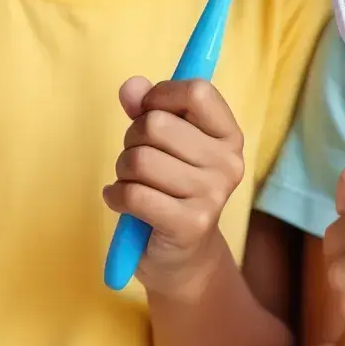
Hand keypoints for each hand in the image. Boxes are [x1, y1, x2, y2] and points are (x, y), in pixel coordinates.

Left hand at [102, 77, 244, 296]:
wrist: (183, 258)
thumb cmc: (171, 188)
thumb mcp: (162, 142)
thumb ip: (147, 107)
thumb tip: (131, 88)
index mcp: (228, 135)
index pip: (197, 91)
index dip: (161, 95)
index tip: (148, 110)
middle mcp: (228, 163)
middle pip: (156, 124)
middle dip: (132, 139)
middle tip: (139, 159)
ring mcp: (212, 195)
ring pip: (140, 159)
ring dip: (123, 170)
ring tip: (134, 183)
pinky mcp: (189, 224)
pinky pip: (133, 193)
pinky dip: (116, 195)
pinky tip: (122, 203)